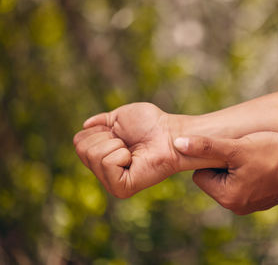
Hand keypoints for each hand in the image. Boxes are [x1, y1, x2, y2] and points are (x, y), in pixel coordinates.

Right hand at [74, 103, 223, 197]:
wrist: (170, 134)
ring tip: (132, 150)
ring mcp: (111, 182)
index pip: (78, 141)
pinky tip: (134, 159)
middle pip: (81, 149)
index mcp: (102, 156)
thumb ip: (101, 122)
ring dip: (115, 145)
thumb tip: (85, 124)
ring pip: (93, 155)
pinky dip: (121, 154)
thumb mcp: (120, 117)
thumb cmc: (151, 124)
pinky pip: (107, 163)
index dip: (99, 130)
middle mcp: (104, 172)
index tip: (119, 133)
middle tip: (127, 143)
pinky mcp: (121, 189)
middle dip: (106, 137)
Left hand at [174, 132, 277, 213]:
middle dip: (223, 163)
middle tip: (240, 151)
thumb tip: (178, 144)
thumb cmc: (271, 155)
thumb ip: (206, 147)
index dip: (210, 159)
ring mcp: (250, 204)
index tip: (226, 150)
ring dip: (237, 165)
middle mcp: (236, 206)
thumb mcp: (235, 147)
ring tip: (253, 155)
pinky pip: (245, 182)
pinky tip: (262, 162)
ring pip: (231, 179)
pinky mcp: (262, 199)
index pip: (200, 176)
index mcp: (226, 197)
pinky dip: (249, 171)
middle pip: (215, 178)